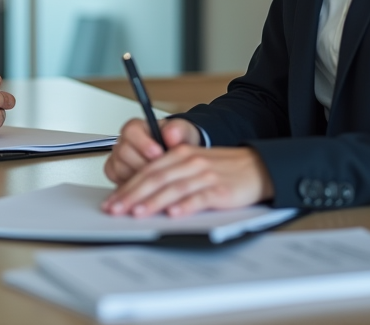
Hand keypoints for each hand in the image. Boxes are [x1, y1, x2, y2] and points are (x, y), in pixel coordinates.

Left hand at [102, 145, 273, 218]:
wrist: (257, 166)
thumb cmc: (223, 169)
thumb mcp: (192, 165)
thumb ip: (169, 175)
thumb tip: (141, 196)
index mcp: (179, 154)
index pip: (147, 171)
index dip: (127, 187)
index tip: (112, 201)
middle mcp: (189, 162)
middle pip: (155, 179)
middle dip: (132, 196)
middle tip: (115, 210)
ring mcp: (205, 175)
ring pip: (173, 188)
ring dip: (153, 202)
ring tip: (137, 213)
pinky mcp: (220, 190)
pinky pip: (199, 198)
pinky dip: (185, 206)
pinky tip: (174, 214)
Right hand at [103, 117, 200, 184]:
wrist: (178, 161)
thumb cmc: (177, 145)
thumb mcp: (183, 133)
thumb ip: (178, 130)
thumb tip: (171, 133)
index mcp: (136, 128)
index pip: (131, 131)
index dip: (143, 143)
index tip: (159, 153)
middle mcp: (124, 143)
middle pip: (123, 152)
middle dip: (143, 163)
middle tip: (160, 170)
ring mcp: (118, 160)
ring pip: (120, 169)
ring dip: (139, 177)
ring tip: (157, 180)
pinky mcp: (117, 176)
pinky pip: (118, 182)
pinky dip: (133, 187)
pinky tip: (148, 187)